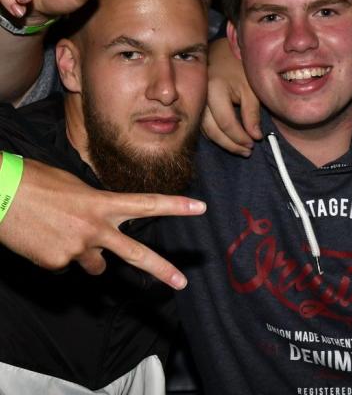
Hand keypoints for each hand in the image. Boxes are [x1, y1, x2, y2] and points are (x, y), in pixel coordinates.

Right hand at [0, 159, 206, 289]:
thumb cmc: (36, 183)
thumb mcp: (76, 188)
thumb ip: (97, 207)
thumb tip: (100, 230)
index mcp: (103, 203)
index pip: (148, 204)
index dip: (176, 207)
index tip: (201, 207)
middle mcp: (96, 229)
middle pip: (136, 253)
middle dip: (161, 270)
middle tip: (182, 283)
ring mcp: (77, 249)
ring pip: (95, 265)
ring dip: (88, 256)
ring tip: (62, 233)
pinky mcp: (55, 264)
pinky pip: (65, 264)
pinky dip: (58, 255)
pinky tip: (42, 239)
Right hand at [201, 37, 261, 155]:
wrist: (224, 51)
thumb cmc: (240, 67)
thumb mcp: (250, 88)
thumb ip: (252, 114)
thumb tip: (255, 137)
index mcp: (214, 89)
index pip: (226, 123)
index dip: (240, 137)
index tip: (253, 144)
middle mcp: (200, 96)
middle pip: (212, 130)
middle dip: (231, 144)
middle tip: (247, 151)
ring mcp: (195, 100)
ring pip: (205, 130)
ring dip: (223, 142)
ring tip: (240, 148)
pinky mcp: (196, 103)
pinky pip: (203, 124)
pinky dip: (215, 134)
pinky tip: (228, 138)